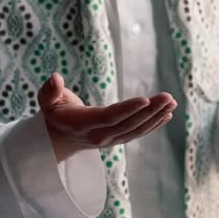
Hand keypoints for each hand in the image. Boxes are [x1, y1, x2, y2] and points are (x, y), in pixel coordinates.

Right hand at [38, 73, 176, 161]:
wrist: (59, 140)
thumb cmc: (54, 115)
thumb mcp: (47, 102)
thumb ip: (49, 91)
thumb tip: (54, 77)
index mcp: (83, 124)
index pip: (109, 117)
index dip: (127, 109)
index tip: (145, 99)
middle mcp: (99, 135)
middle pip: (129, 123)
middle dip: (150, 110)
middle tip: (169, 97)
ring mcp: (111, 140)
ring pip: (137, 129)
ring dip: (156, 116)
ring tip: (172, 103)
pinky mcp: (118, 139)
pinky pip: (138, 133)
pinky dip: (154, 124)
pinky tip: (167, 114)